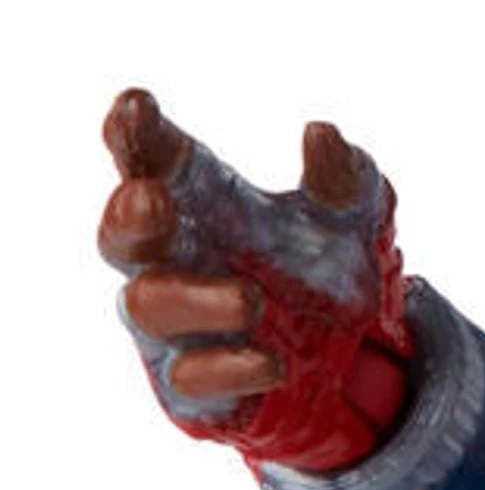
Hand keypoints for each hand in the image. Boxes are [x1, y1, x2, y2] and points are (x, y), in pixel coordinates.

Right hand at [100, 88, 412, 473]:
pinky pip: (193, 378)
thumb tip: (321, 132)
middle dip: (130, 215)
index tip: (135, 105)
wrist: (356, 355)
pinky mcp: (193, 384)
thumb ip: (342, 174)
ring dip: (195, 298)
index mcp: (204, 202)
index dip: (137, 134)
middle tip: (149, 197)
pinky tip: (273, 362)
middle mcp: (176, 257)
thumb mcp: (356, 213)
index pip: (158, 160)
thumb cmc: (327, 264)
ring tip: (252, 300)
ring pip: (149, 306)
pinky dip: (233, 368)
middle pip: (123, 233)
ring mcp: (176, 323)